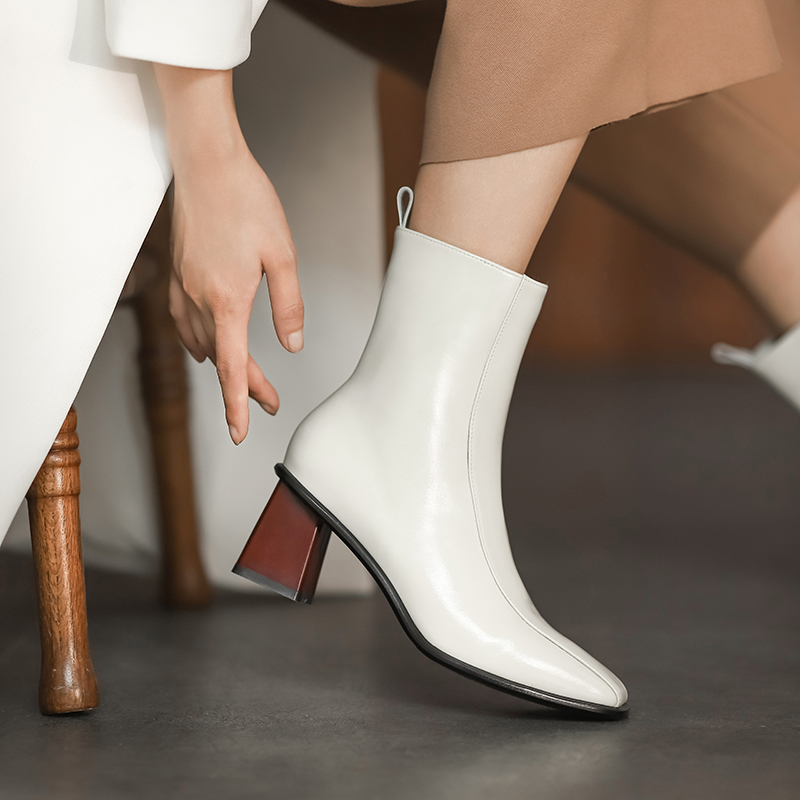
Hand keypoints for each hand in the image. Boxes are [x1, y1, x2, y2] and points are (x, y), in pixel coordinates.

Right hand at [153, 65, 302, 444]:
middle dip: (246, 386)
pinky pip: (186, 323)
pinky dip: (202, 342)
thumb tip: (293, 345)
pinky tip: (211, 345)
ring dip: (227, 364)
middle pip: (222, 360)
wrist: (207, 162)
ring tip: (250, 379)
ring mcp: (184, 287)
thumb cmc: (247, 202)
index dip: (238, 404)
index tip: (241, 433)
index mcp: (227, 300)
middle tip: (271, 402)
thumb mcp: (282, 256)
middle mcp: (200, 299)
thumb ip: (289, 306)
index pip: (233, 368)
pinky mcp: (179, 274)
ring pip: (204, 343)